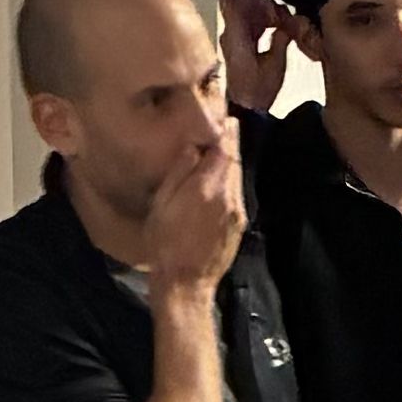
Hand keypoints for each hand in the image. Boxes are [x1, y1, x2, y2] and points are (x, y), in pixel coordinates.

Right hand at [140, 131, 246, 295]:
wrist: (186, 284)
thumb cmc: (164, 244)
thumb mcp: (162, 204)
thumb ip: (180, 172)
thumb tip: (193, 147)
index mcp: (208, 187)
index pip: (223, 148)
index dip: (224, 131)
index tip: (223, 116)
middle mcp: (228, 196)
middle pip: (234, 160)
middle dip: (231, 141)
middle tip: (229, 123)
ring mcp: (237, 212)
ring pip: (238, 177)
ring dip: (232, 161)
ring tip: (226, 145)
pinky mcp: (239, 225)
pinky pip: (238, 194)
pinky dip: (232, 180)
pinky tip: (223, 178)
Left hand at [219, 0, 295, 113]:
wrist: (245, 112)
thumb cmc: (256, 94)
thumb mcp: (275, 66)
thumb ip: (280, 39)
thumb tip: (286, 25)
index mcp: (234, 35)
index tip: (274, 10)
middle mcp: (228, 34)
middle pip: (240, 1)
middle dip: (263, 5)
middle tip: (280, 18)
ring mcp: (230, 39)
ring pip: (244, 11)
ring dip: (264, 14)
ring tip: (280, 26)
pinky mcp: (236, 45)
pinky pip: (247, 24)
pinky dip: (261, 23)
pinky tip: (274, 32)